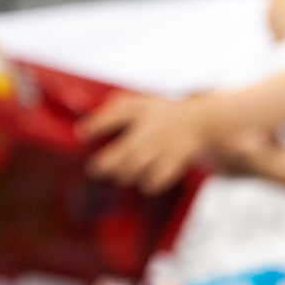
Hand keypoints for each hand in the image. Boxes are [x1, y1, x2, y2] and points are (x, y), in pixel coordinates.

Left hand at [79, 94, 211, 193]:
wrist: (201, 122)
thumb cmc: (163, 114)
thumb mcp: (143, 102)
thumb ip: (118, 106)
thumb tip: (85, 125)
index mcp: (143, 110)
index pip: (116, 115)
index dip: (96, 125)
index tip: (83, 134)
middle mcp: (153, 128)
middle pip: (124, 151)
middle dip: (105, 164)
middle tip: (96, 168)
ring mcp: (164, 146)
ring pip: (136, 168)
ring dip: (124, 174)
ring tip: (121, 173)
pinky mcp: (174, 161)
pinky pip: (154, 180)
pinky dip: (147, 182)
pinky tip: (145, 178)